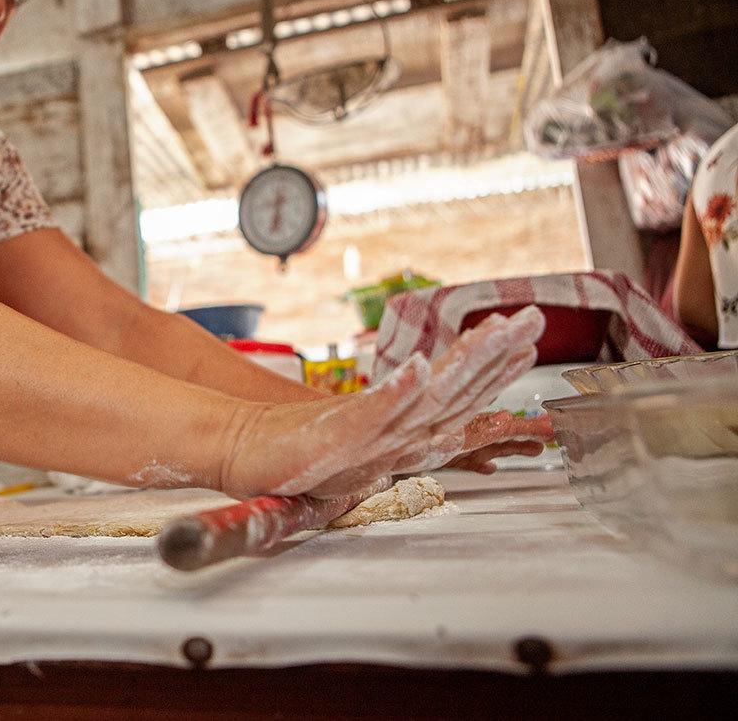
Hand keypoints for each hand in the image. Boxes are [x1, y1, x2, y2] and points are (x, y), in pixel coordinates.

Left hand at [224, 307, 544, 498]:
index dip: (495, 370)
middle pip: (457, 395)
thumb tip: (428, 382)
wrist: (248, 457)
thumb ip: (398, 405)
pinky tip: (421, 367)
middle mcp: (396, 437)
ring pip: (429, 400)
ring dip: (465, 366)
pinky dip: (400, 391)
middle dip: (497, 358)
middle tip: (532, 321)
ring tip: (494, 333)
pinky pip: (374, 413)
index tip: (526, 340)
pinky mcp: (339, 440)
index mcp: (403, 434)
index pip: (460, 398)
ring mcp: (370, 439)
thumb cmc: (300, 446)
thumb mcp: (359, 424)